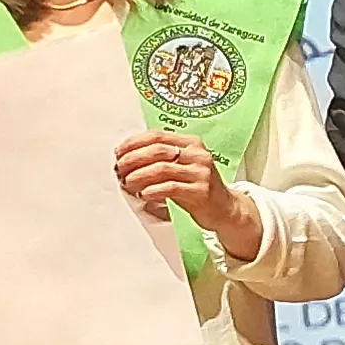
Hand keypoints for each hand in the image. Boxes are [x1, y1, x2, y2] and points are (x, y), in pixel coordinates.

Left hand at [114, 128, 245, 244]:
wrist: (225, 208)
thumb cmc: (197, 187)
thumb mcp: (182, 167)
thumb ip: (161, 159)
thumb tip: (126, 157)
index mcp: (191, 143)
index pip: (158, 135)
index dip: (134, 143)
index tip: (118, 152)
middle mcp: (198, 154)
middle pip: (157, 150)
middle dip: (133, 159)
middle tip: (119, 169)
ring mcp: (201, 172)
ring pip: (161, 169)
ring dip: (138, 176)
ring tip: (127, 183)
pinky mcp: (201, 191)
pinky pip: (170, 187)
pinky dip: (152, 190)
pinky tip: (143, 194)